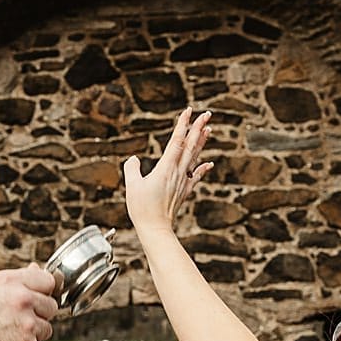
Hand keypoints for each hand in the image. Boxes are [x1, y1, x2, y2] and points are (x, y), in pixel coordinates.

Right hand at [0, 265, 57, 340]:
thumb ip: (13, 279)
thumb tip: (36, 269)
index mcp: (11, 282)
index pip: (48, 280)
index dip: (43, 291)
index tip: (36, 298)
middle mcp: (22, 301)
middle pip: (51, 306)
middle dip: (38, 314)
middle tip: (15, 321)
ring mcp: (28, 326)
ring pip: (46, 329)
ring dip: (32, 334)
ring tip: (6, 336)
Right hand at [122, 109, 214, 238]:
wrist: (155, 228)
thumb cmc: (142, 209)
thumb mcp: (132, 186)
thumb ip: (132, 169)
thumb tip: (134, 159)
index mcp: (165, 167)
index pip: (176, 140)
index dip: (183, 125)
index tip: (188, 111)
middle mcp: (177, 172)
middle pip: (190, 146)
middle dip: (198, 128)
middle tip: (206, 114)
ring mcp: (182, 182)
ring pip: (195, 158)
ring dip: (201, 143)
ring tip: (208, 130)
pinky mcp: (184, 192)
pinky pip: (196, 177)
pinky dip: (203, 168)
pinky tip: (209, 163)